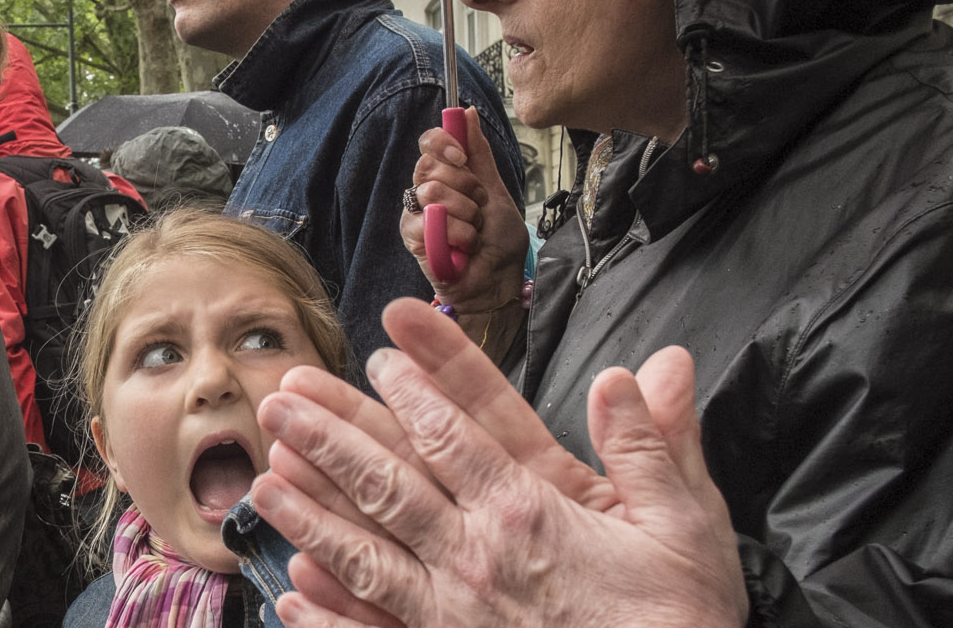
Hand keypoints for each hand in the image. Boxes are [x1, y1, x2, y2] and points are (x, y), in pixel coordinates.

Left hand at [254, 298, 746, 627]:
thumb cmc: (680, 623)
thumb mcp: (688, 529)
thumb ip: (655, 445)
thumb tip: (651, 367)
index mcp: (530, 513)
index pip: (454, 433)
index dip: (411, 387)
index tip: (375, 352)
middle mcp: (477, 558)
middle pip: (388, 481)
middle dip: (330, 434)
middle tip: (282, 395)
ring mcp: (453, 614)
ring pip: (366, 550)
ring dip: (311, 510)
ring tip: (264, 475)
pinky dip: (328, 614)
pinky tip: (290, 592)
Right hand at [400, 108, 528, 313]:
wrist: (499, 280)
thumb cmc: (499, 242)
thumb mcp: (496, 189)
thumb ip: (479, 153)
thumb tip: (466, 114)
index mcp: (445, 177)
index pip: (428, 144)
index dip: (442, 143)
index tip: (461, 156)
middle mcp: (425, 193)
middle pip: (429, 166)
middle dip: (465, 187)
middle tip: (479, 207)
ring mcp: (416, 215)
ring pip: (432, 193)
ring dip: (466, 214)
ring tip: (474, 231)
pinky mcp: (413, 238)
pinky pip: (429, 221)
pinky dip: (457, 234)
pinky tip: (464, 247)